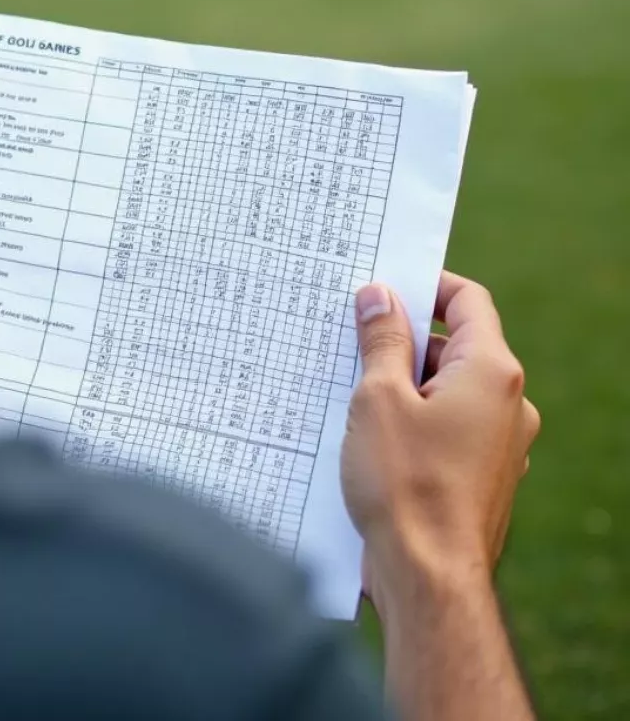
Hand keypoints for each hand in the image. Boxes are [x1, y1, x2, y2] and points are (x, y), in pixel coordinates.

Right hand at [341, 273, 540, 621]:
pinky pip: (449, 427)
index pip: (467, 300)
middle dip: (403, 340)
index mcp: (492, 373)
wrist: (428, 577)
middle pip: (456, 346)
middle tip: (351, 342)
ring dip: (404, 383)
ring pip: (449, 390)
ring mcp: (501, 444)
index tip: (383, 285)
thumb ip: (381, 339)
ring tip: (352, 395)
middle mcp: (509, 405)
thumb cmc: (404, 484)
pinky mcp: (484, 476)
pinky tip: (371, 436)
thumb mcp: (378, 396)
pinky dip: (414, 420)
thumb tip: (379, 295)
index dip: (425, 285)